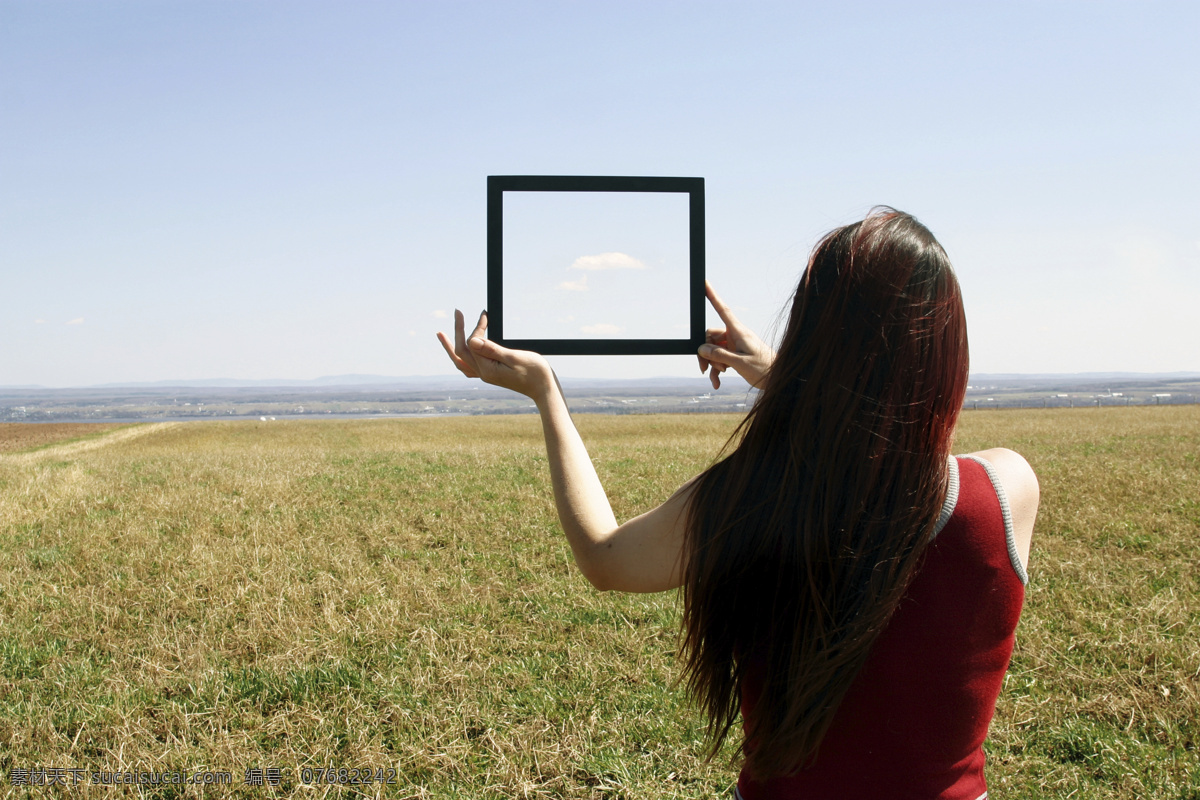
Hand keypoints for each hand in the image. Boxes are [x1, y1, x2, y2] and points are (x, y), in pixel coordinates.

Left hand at [437, 310, 555, 401]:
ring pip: (461, 361)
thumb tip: (471, 340)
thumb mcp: (514, 357)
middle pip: (461, 352)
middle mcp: (483, 374)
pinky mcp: (491, 374)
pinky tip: (461, 352)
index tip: (485, 314)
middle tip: (457, 311)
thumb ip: (492, 349)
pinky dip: (462, 356)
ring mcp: (486, 375)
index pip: (473, 343)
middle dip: (457, 331)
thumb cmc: (535, 372)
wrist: (544, 388)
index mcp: (487, 370)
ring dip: (451, 347)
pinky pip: (470, 367)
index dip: (477, 327)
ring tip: (442, 335)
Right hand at [697, 281, 774, 389]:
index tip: (705, 283)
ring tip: (716, 377)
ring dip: (712, 364)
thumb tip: (702, 348)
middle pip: (711, 336)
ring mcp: (736, 345)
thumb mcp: (739, 363)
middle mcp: (736, 336)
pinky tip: (717, 382)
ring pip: (714, 349)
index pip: (722, 310)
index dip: (712, 296)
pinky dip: (717, 370)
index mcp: (739, 332)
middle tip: (704, 368)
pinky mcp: (737, 355)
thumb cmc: (764, 369)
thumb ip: (719, 355)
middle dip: (705, 352)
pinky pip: (721, 359)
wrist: (779, 379)